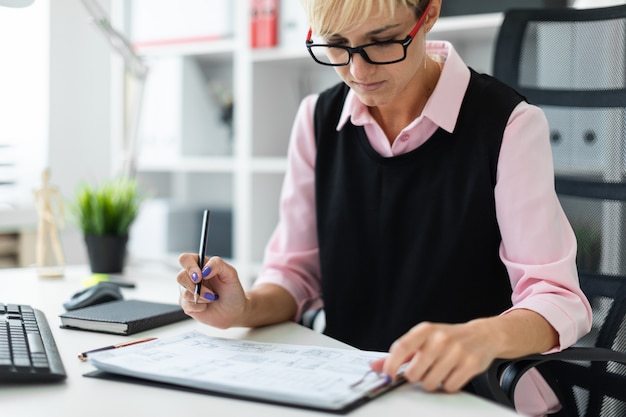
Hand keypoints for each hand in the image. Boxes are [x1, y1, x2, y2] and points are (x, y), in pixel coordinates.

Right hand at [176, 254, 246, 328]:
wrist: (234, 310)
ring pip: (184, 292)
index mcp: (200, 265)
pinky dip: (200, 306)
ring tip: (212, 297)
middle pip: (180, 277)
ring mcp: (187, 290)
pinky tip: (207, 305)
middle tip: (210, 293)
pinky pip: (186, 305)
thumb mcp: (230, 273)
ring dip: (201, 297)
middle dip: (196, 287)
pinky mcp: (186, 304)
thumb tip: (205, 270)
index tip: (200, 276)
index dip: (190, 267)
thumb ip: (218, 265)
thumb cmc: (232, 290)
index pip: (185, 259)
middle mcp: (191, 276)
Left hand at [370, 320, 497, 392]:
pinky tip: (452, 373)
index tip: (388, 375)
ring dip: (432, 382)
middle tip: (423, 370)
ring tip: (439, 371)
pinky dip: (448, 385)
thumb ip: (400, 354)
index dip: (391, 364)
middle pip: (414, 373)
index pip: (401, 348)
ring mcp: (456, 351)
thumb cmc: (448, 338)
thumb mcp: (423, 339)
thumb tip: (376, 366)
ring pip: (431, 383)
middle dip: (416, 377)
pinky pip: (450, 387)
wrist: (482, 335)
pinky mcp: (470, 364)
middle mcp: (440, 339)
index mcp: (425, 330)